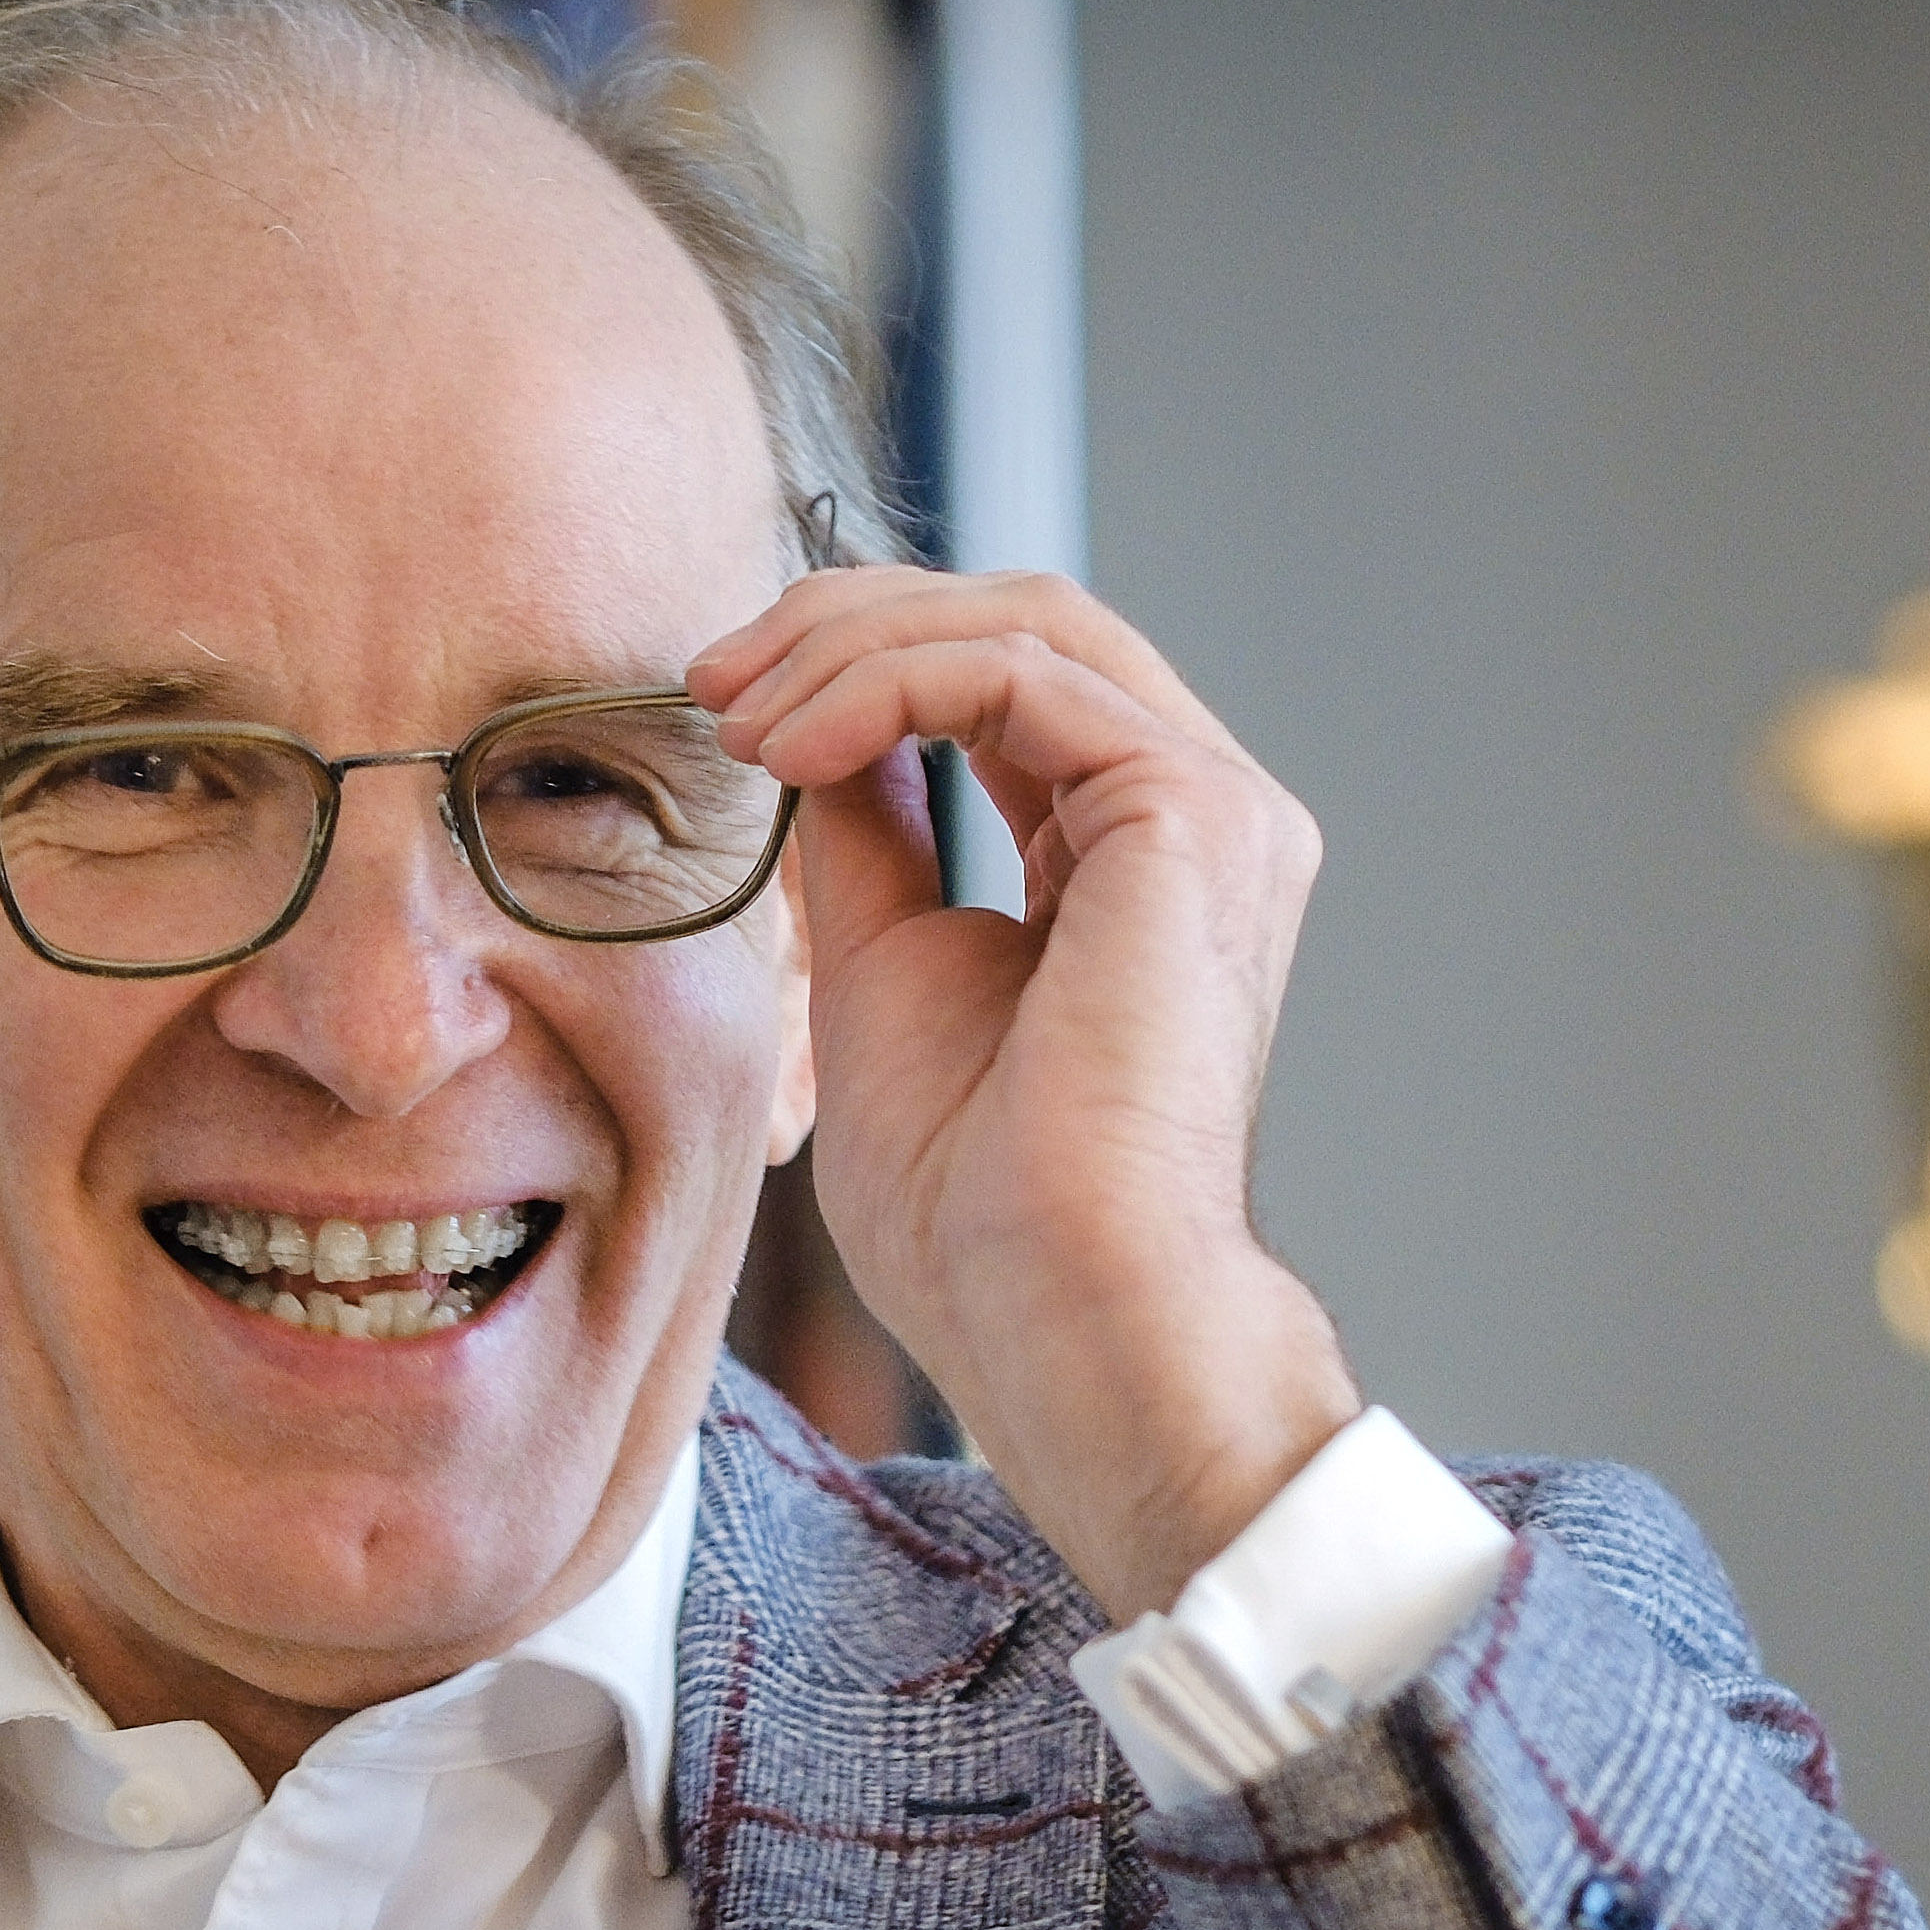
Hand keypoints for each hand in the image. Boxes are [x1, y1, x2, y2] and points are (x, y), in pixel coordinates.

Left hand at [689, 566, 1358, 1616]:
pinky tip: (795, 749)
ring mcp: (1216, 810)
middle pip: (1025, 622)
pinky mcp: (1194, 812)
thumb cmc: (980, 1206)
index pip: (1011, 684)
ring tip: (737, 713)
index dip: (860, 664)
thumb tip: (817, 739)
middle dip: (848, 623)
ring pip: (1027, 621)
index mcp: (1142, 857)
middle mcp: (1202, 819)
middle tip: (713, 674)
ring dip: (853, 643)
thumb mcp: (886, 969)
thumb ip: (874, 841)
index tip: (725, 708)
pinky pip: (1020, 671)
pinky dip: (887, 683)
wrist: (1055, 1308)